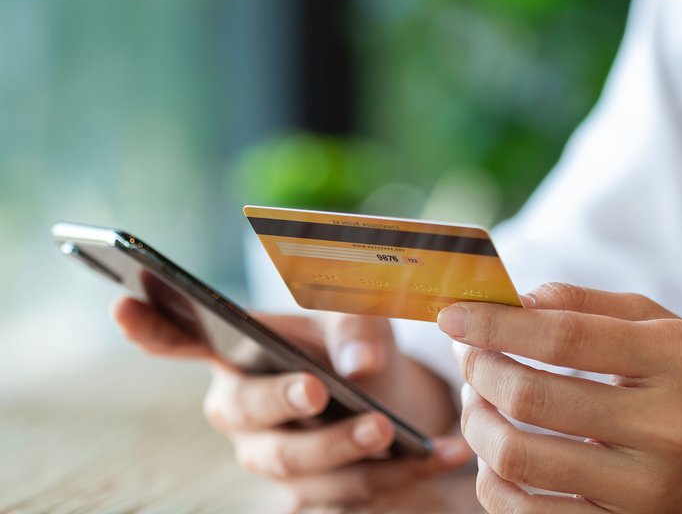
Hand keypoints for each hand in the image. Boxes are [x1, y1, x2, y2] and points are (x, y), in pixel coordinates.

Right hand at [111, 297, 472, 504]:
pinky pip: (351, 495)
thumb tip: (358, 366)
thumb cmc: (356, 342)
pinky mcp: (314, 496)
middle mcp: (241, 410)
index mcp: (237, 352)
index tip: (123, 301)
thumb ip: (358, 329)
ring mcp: (273, 459)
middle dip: (281, 405)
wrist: (392, 394)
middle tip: (318, 391)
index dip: (151, 327)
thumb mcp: (363, 315)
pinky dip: (403, 474)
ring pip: (299, 468)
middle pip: (246, 416)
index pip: (181, 338)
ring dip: (348, 451)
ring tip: (394, 432)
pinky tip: (444, 453)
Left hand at [440, 283, 681, 513]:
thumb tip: (513, 300)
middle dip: (479, 370)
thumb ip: (589, 306)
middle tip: (468, 356)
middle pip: (532, 397)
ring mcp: (648, 492)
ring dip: (478, 424)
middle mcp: (666, 428)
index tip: (452, 313)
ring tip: (480, 402)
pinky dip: (496, 483)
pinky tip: (499, 453)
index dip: (495, 323)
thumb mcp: (666, 326)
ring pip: (519, 462)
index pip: (563, 335)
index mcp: (678, 360)